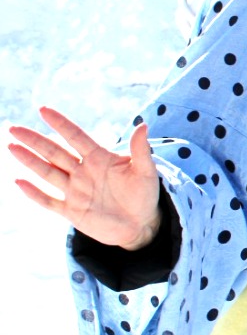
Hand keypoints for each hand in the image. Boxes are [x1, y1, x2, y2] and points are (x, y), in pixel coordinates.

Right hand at [8, 106, 161, 249]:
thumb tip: (143, 125)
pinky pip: (49, 201)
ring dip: (30, 161)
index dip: (61, 124)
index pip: (76, 137)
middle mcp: (83, 172)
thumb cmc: (145, 195)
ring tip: (12, 146)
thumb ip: (140, 150)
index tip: (43, 109)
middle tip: (14, 128)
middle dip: (35, 140)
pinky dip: (35, 193)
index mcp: (100, 159)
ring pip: (48, 173)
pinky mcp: (72, 211)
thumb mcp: (146, 172)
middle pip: (55, 152)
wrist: (141, 225)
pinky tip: (18, 182)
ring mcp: (75, 191)